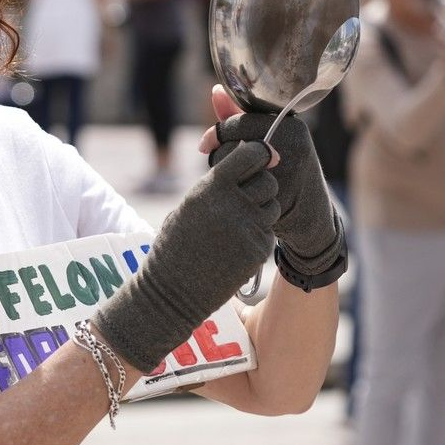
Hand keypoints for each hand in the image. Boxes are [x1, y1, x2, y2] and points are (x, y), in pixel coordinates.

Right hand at [93, 138, 278, 371]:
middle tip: (248, 198)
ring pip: (273, 208)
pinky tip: (236, 248)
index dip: (261, 153)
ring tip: (238, 226)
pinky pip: (269, 234)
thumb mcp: (190, 205)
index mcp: (212, 187)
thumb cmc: (176, 244)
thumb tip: (249, 165)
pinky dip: (258, 238)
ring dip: (262, 213)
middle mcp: (233, 204)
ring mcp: (248, 229)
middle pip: (269, 182)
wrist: (171, 290)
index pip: (253, 154)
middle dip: (262, 187)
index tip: (264, 158)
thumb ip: (218, 187)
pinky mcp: (257, 252)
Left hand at [206, 88, 347, 291]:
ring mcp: (291, 168)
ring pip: (237, 168)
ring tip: (234, 181)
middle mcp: (294, 142)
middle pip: (235, 145)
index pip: (239, 122)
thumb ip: (239, 117)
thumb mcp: (269, 140)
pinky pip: (243, 190)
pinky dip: (236, 195)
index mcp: (291, 124)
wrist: (311, 216)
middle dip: (221, 156)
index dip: (217, 132)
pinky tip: (241, 198)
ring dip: (227, 176)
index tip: (204, 145)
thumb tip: (216, 91)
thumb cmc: (285, 171)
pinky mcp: (284, 193)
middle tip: (222, 168)